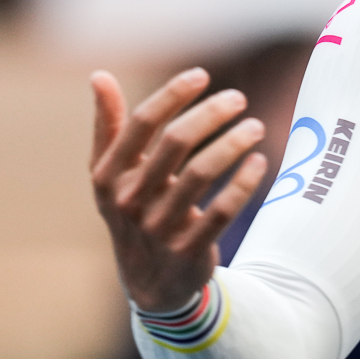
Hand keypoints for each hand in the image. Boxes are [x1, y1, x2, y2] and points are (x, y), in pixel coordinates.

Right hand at [90, 67, 269, 313]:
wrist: (148, 283)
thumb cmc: (133, 210)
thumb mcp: (112, 174)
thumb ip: (109, 126)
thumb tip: (99, 75)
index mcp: (109, 175)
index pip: (142, 123)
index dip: (173, 94)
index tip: (202, 75)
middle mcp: (130, 200)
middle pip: (175, 142)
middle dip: (210, 114)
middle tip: (238, 98)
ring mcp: (159, 227)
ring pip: (202, 174)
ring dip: (233, 144)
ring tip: (256, 127)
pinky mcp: (188, 251)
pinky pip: (221, 212)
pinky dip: (243, 184)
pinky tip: (259, 161)